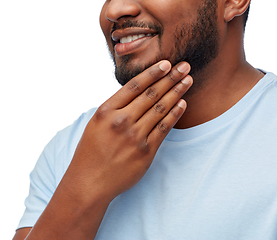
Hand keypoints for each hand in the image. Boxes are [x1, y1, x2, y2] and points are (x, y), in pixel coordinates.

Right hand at [19, 60, 192, 239]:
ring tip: (187, 81)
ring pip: (160, 109)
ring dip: (176, 92)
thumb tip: (138, 92)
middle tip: (185, 66)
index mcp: (106, 111)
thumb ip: (115, 107)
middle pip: (151, 94)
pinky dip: (174, 114)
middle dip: (171, 78)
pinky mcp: (146, 152)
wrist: (89, 182)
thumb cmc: (91, 151)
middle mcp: (121, 121)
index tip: (166, 63)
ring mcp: (134, 137)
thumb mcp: (96, 123)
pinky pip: (164, 128)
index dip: (153, 73)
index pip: (134, 86)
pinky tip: (182, 104)